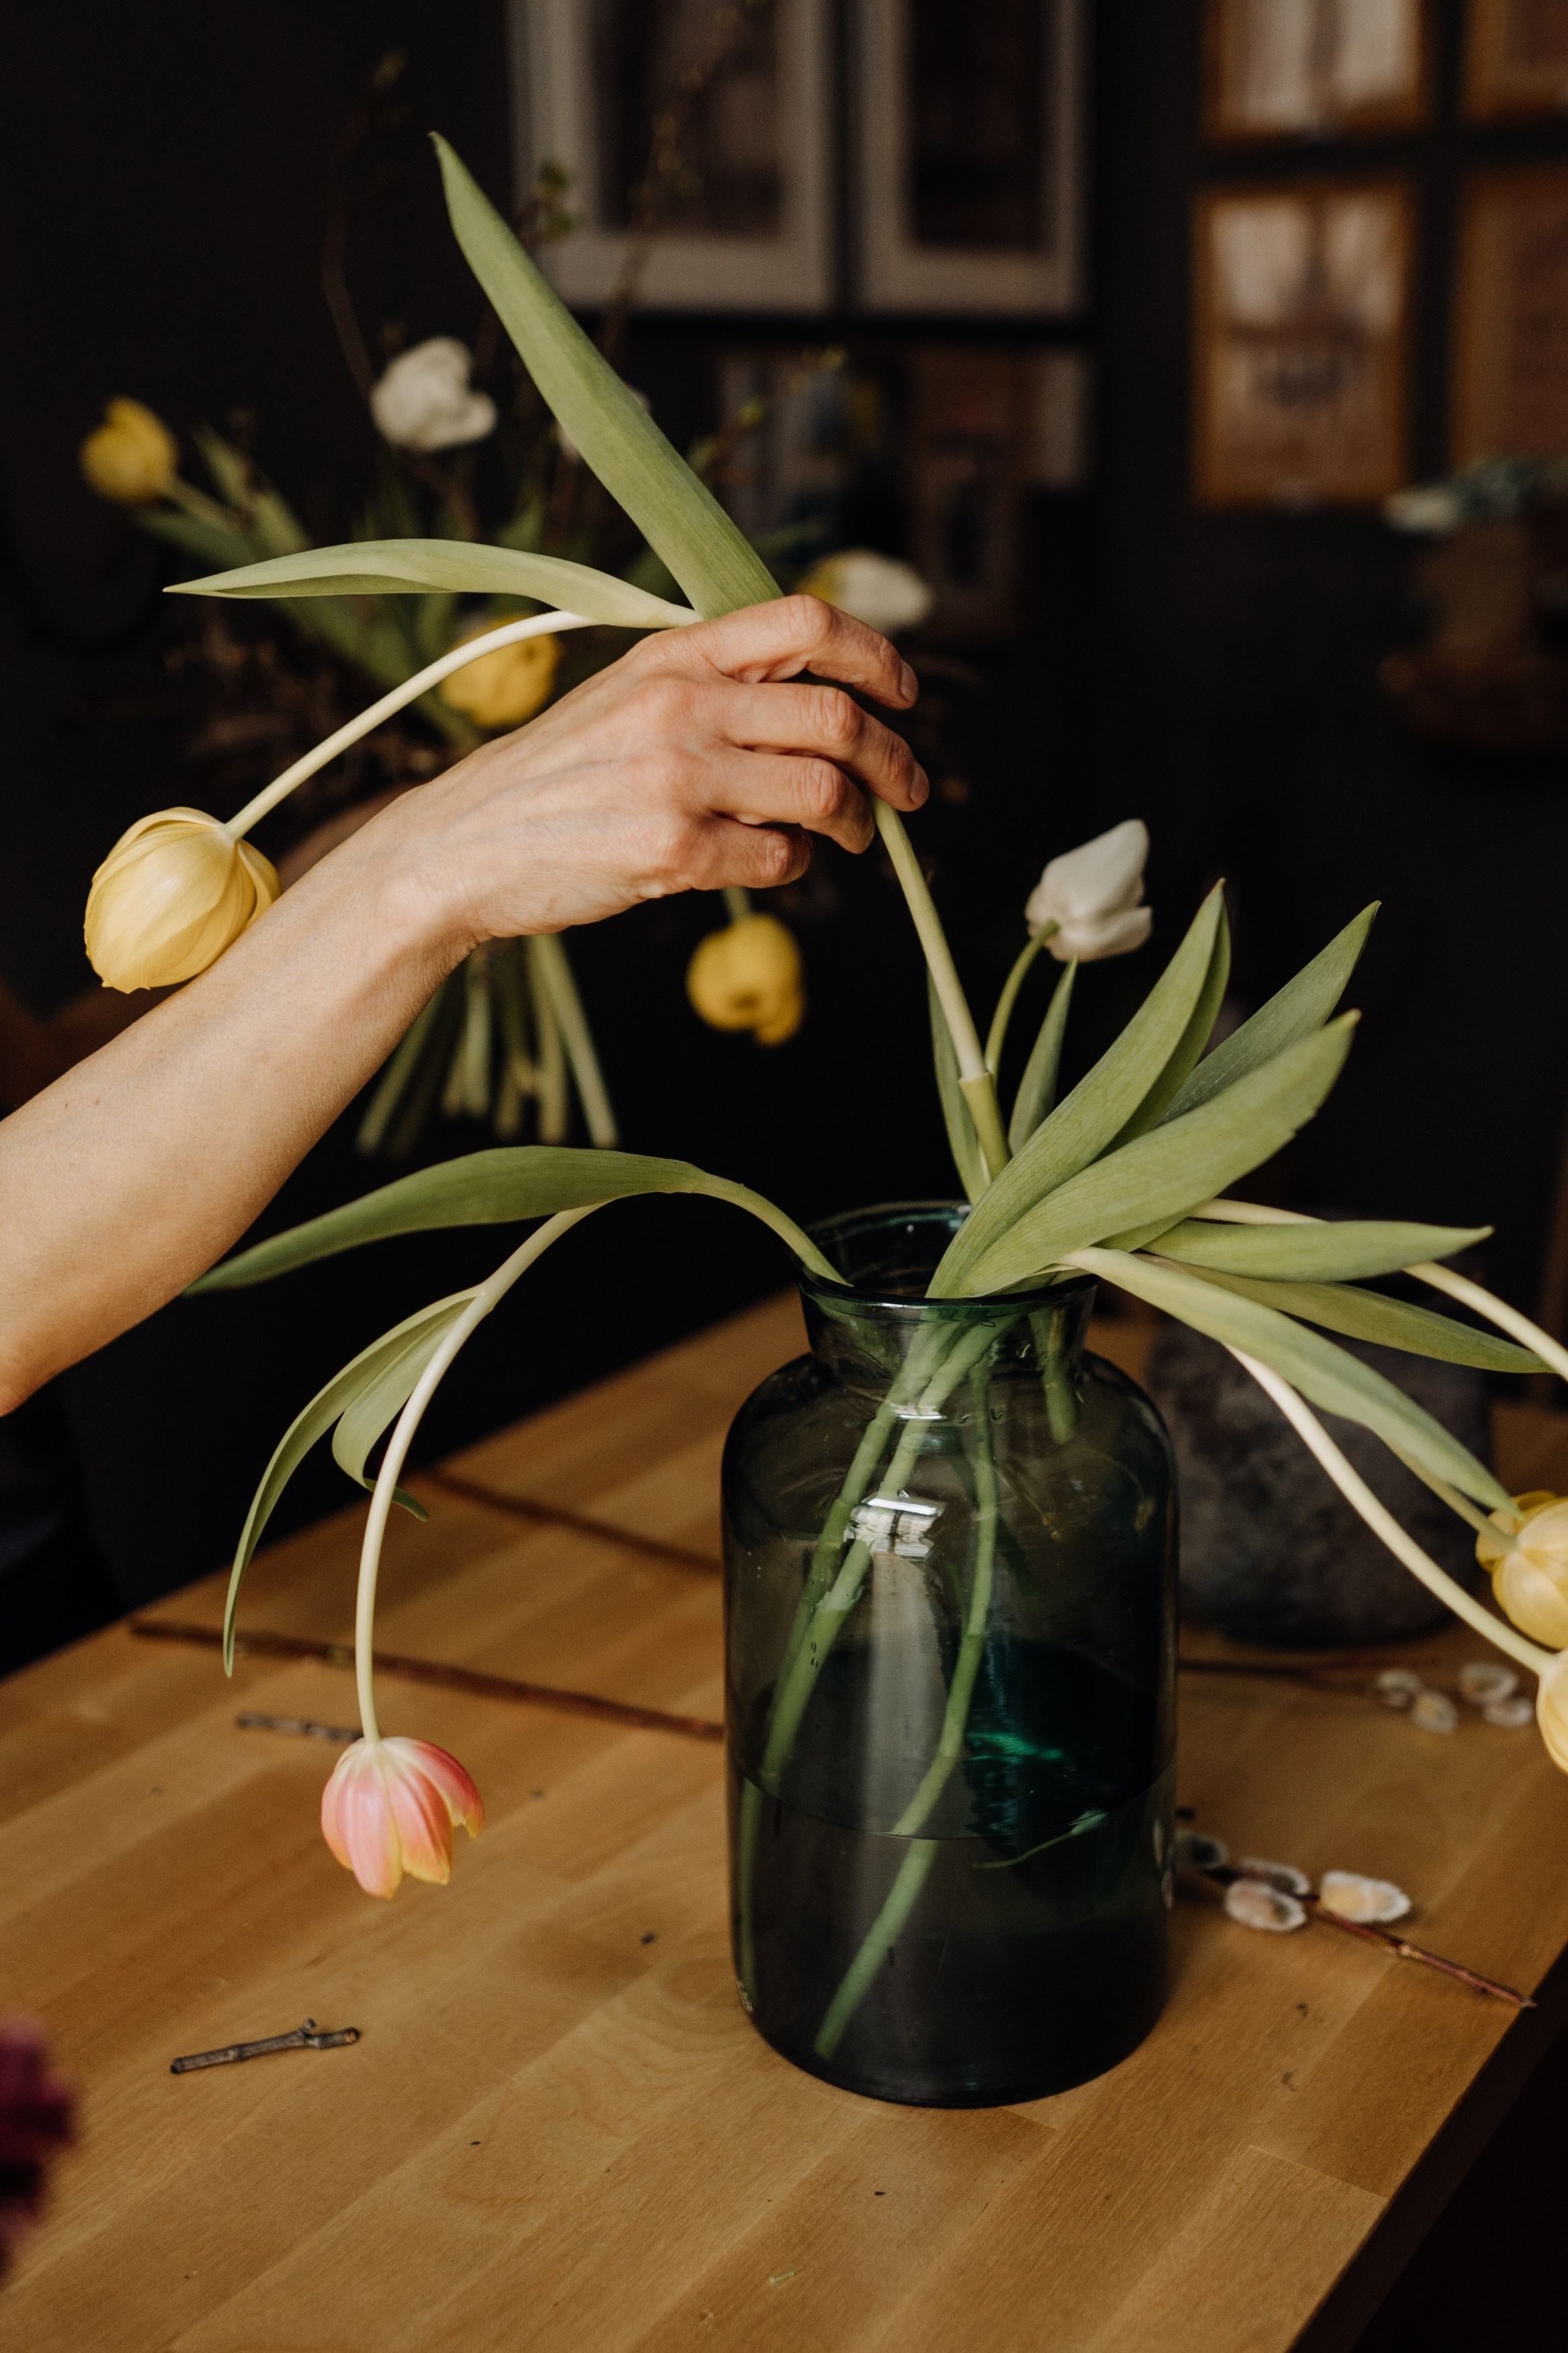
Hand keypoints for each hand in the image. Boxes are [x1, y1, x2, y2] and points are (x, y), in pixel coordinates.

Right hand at [357, 596, 927, 950]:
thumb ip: (714, 688)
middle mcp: (680, 705)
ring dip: (857, 824)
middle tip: (909, 792)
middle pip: (837, 718)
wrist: (461, 848)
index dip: (876, 656)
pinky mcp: (671, 851)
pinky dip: (794, 868)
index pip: (806, 623)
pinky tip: (772, 865)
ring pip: (823, 793)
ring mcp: (675, 778)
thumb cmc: (557, 780)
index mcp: (674, 654)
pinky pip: (779, 860)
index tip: (904, 696)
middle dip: (894, 761)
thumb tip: (824, 707)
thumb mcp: (626, 698)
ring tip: (853, 839)